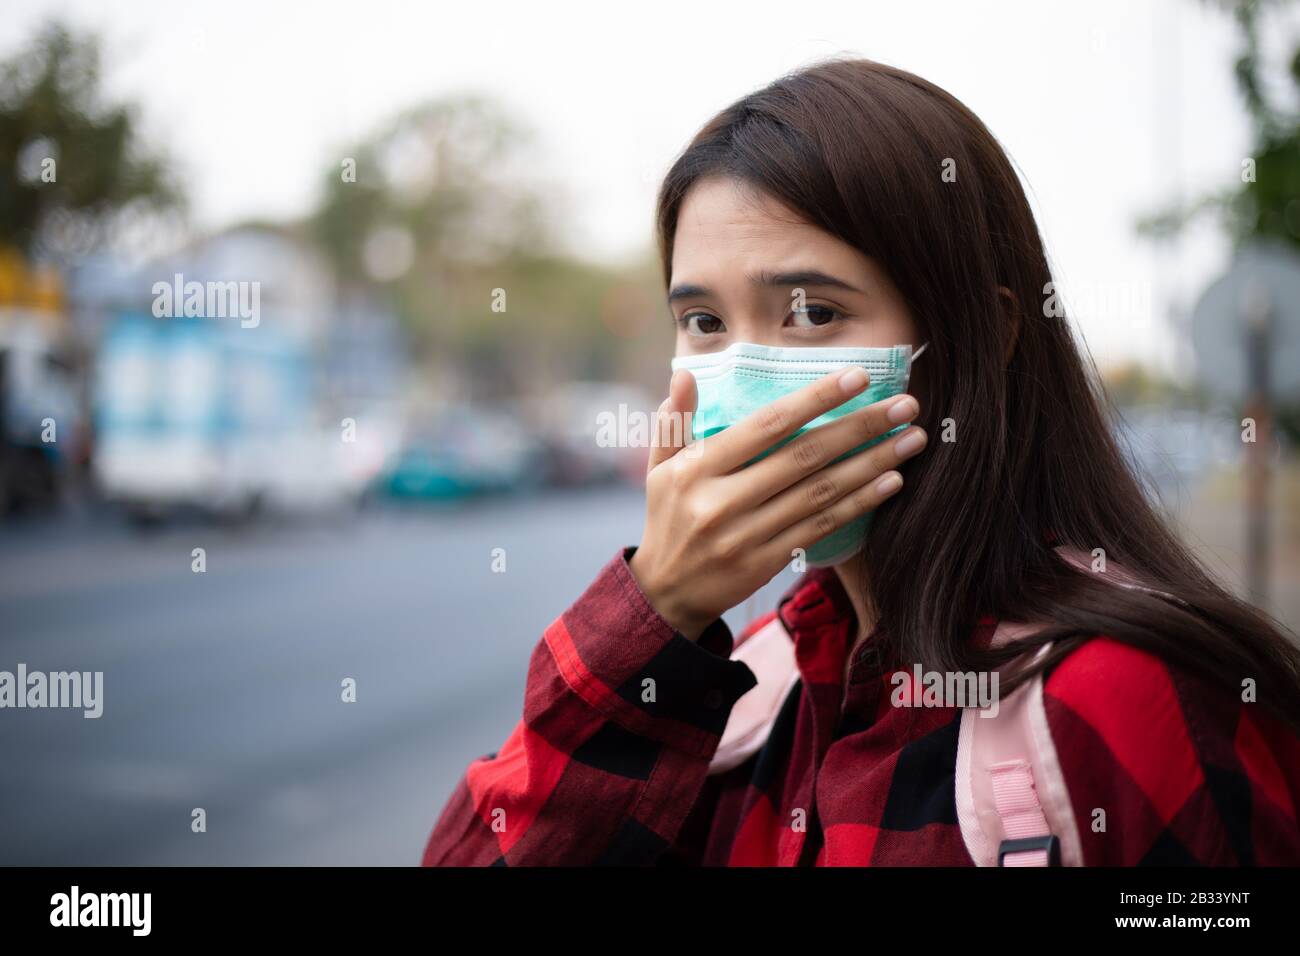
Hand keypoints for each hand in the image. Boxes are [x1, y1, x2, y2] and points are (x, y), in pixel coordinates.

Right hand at [628, 365, 925, 638]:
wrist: (665, 594)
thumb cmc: (668, 518)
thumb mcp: (659, 467)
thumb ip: (674, 421)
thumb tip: (686, 373)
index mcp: (698, 469)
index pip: (765, 426)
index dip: (814, 400)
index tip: (857, 377)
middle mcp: (723, 501)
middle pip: (804, 457)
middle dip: (860, 427)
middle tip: (905, 404)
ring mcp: (747, 535)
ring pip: (821, 493)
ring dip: (872, 463)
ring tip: (912, 439)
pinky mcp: (767, 562)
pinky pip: (821, 527)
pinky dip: (859, 503)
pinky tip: (890, 481)